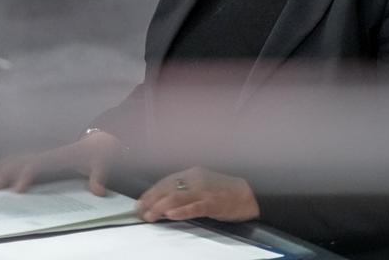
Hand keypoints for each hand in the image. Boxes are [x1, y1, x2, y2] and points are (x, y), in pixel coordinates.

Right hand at [0, 130, 122, 195]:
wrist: (99, 144)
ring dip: (3, 170)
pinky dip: (7, 167)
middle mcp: (47, 154)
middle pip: (21, 161)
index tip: (17, 190)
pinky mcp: (42, 160)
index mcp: (59, 156)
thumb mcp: (102, 166)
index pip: (38, 164)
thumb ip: (99, 178)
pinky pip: (21, 162)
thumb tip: (99, 191)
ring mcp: (43, 156)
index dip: (26, 175)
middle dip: (6, 173)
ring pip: (17, 160)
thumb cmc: (98, 155)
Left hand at [136, 167, 259, 222]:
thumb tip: (163, 201)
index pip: (165, 181)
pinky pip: (194, 207)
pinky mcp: (214, 202)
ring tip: (150, 215)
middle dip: (151, 200)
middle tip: (140, 211)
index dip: (151, 192)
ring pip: (177, 197)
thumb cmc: (223, 192)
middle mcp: (196, 179)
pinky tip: (171, 215)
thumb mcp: (201, 186)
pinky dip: (181, 211)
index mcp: (192, 173)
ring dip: (160, 207)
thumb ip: (184, 190)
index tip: (140, 202)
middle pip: (168, 188)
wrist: (249, 194)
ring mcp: (204, 190)